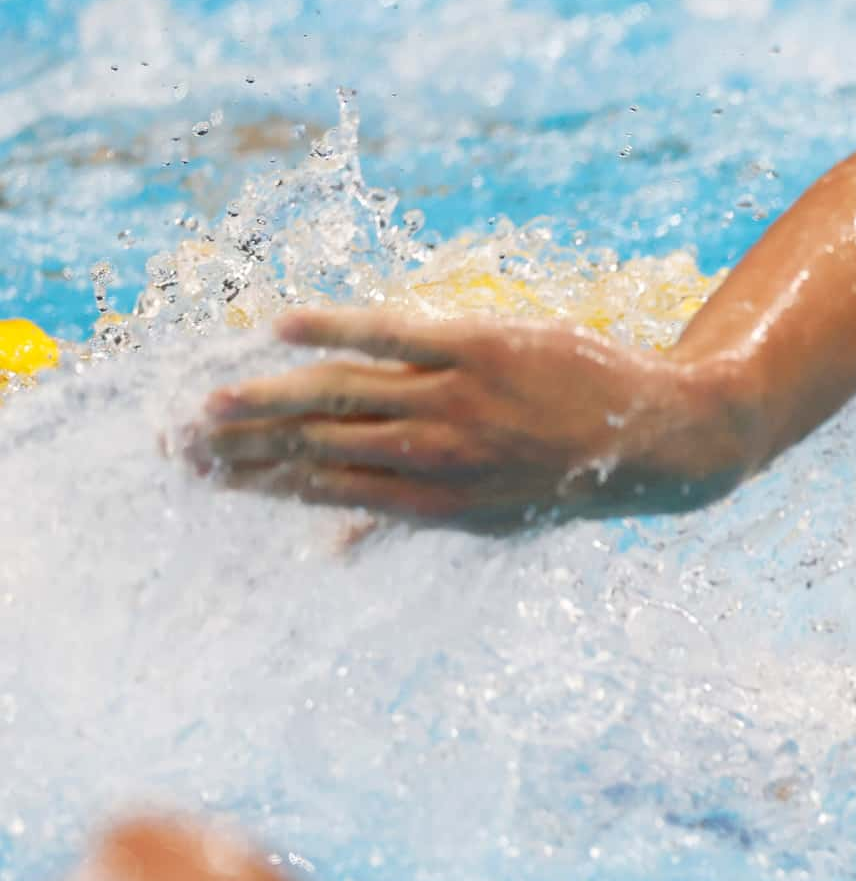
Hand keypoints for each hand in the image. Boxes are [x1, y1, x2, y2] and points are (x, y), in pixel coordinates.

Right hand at [196, 307, 747, 529]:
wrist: (659, 439)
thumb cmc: (562, 476)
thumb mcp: (489, 517)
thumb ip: (404, 521)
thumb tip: (330, 552)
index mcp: (431, 502)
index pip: (321, 488)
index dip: (253, 481)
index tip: (195, 472)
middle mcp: (436, 455)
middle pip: (316, 445)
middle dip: (240, 447)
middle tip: (171, 442)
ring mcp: (457, 401)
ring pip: (341, 396)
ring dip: (266, 400)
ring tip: (206, 404)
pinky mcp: (482, 348)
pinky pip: (397, 335)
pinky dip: (339, 330)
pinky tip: (281, 328)